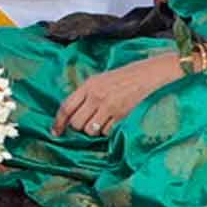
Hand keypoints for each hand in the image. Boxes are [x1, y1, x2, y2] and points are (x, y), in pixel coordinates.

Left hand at [52, 55, 180, 136]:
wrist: (152, 74)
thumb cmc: (127, 76)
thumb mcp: (102, 79)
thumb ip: (87, 94)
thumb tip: (73, 113)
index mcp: (89, 85)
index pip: (66, 107)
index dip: (58, 122)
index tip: (55, 132)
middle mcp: (96, 96)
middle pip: (76, 123)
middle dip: (80, 127)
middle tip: (89, 123)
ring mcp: (109, 107)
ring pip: (91, 130)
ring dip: (94, 130)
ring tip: (104, 120)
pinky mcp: (122, 116)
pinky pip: (107, 132)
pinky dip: (108, 131)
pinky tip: (115, 121)